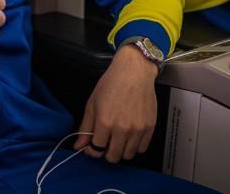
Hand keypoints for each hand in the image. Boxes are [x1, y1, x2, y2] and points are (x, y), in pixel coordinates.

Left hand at [73, 45, 158, 162]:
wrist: (134, 72)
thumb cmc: (110, 84)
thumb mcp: (92, 103)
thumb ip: (85, 127)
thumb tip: (78, 146)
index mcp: (105, 123)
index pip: (96, 150)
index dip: (92, 150)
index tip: (92, 146)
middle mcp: (122, 129)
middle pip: (113, 157)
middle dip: (106, 152)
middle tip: (105, 142)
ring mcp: (138, 130)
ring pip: (128, 155)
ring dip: (121, 151)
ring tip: (118, 139)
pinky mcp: (150, 128)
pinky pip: (142, 148)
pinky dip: (135, 146)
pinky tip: (130, 136)